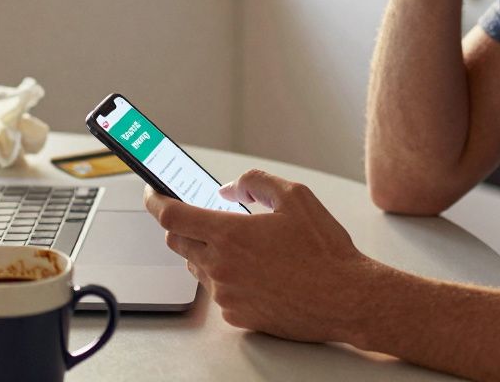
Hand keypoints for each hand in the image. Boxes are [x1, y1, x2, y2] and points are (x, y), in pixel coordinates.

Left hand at [143, 169, 381, 342]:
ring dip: (207, 252)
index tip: (152, 192)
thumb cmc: (325, 251)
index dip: (155, 200)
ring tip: (245, 247)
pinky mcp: (238, 316)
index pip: (171, 215)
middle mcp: (221, 267)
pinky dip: (227, 278)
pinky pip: (218, 292)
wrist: (348, 298)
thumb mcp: (295, 198)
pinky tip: (258, 272)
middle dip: (183, 225)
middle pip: (177, 241)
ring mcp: (226, 295)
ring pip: (197, 267)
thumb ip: (255, 182)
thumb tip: (227, 189)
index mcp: (230, 234)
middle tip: (204, 217)